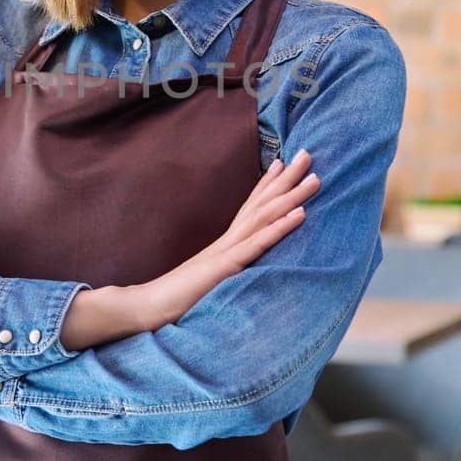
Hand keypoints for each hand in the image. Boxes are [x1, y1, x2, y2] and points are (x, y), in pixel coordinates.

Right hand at [59, 149, 318, 350]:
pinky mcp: (226, 267)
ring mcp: (226, 251)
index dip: (266, 185)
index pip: (248, 208)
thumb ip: (218, 272)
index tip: (283, 163)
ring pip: (264, 217)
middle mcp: (226, 241)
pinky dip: (280, 227)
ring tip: (315, 178)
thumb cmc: (174, 299)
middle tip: (308, 153)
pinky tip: (300, 213)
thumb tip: (228, 270)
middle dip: (286, 179)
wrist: (146, 307)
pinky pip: (258, 244)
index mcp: (222, 245)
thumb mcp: (204, 282)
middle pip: (260, 204)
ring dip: (291, 196)